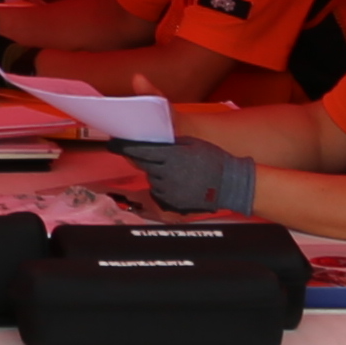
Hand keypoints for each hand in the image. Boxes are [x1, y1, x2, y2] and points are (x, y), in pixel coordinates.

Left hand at [111, 136, 251, 215]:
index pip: (140, 150)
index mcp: (171, 156)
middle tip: (146, 154)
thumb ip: (168, 143)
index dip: (125, 147)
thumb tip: (149, 140)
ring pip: (152, 179)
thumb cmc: (213, 160)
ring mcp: (169, 191)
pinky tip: (178, 183)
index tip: (114, 144)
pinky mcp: (172, 204)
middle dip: (142, 159)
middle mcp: (167, 175)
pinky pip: (159, 193)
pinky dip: (163, 187)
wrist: (230, 184)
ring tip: (175, 171)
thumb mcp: (191, 144)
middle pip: (144, 164)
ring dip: (156, 173)